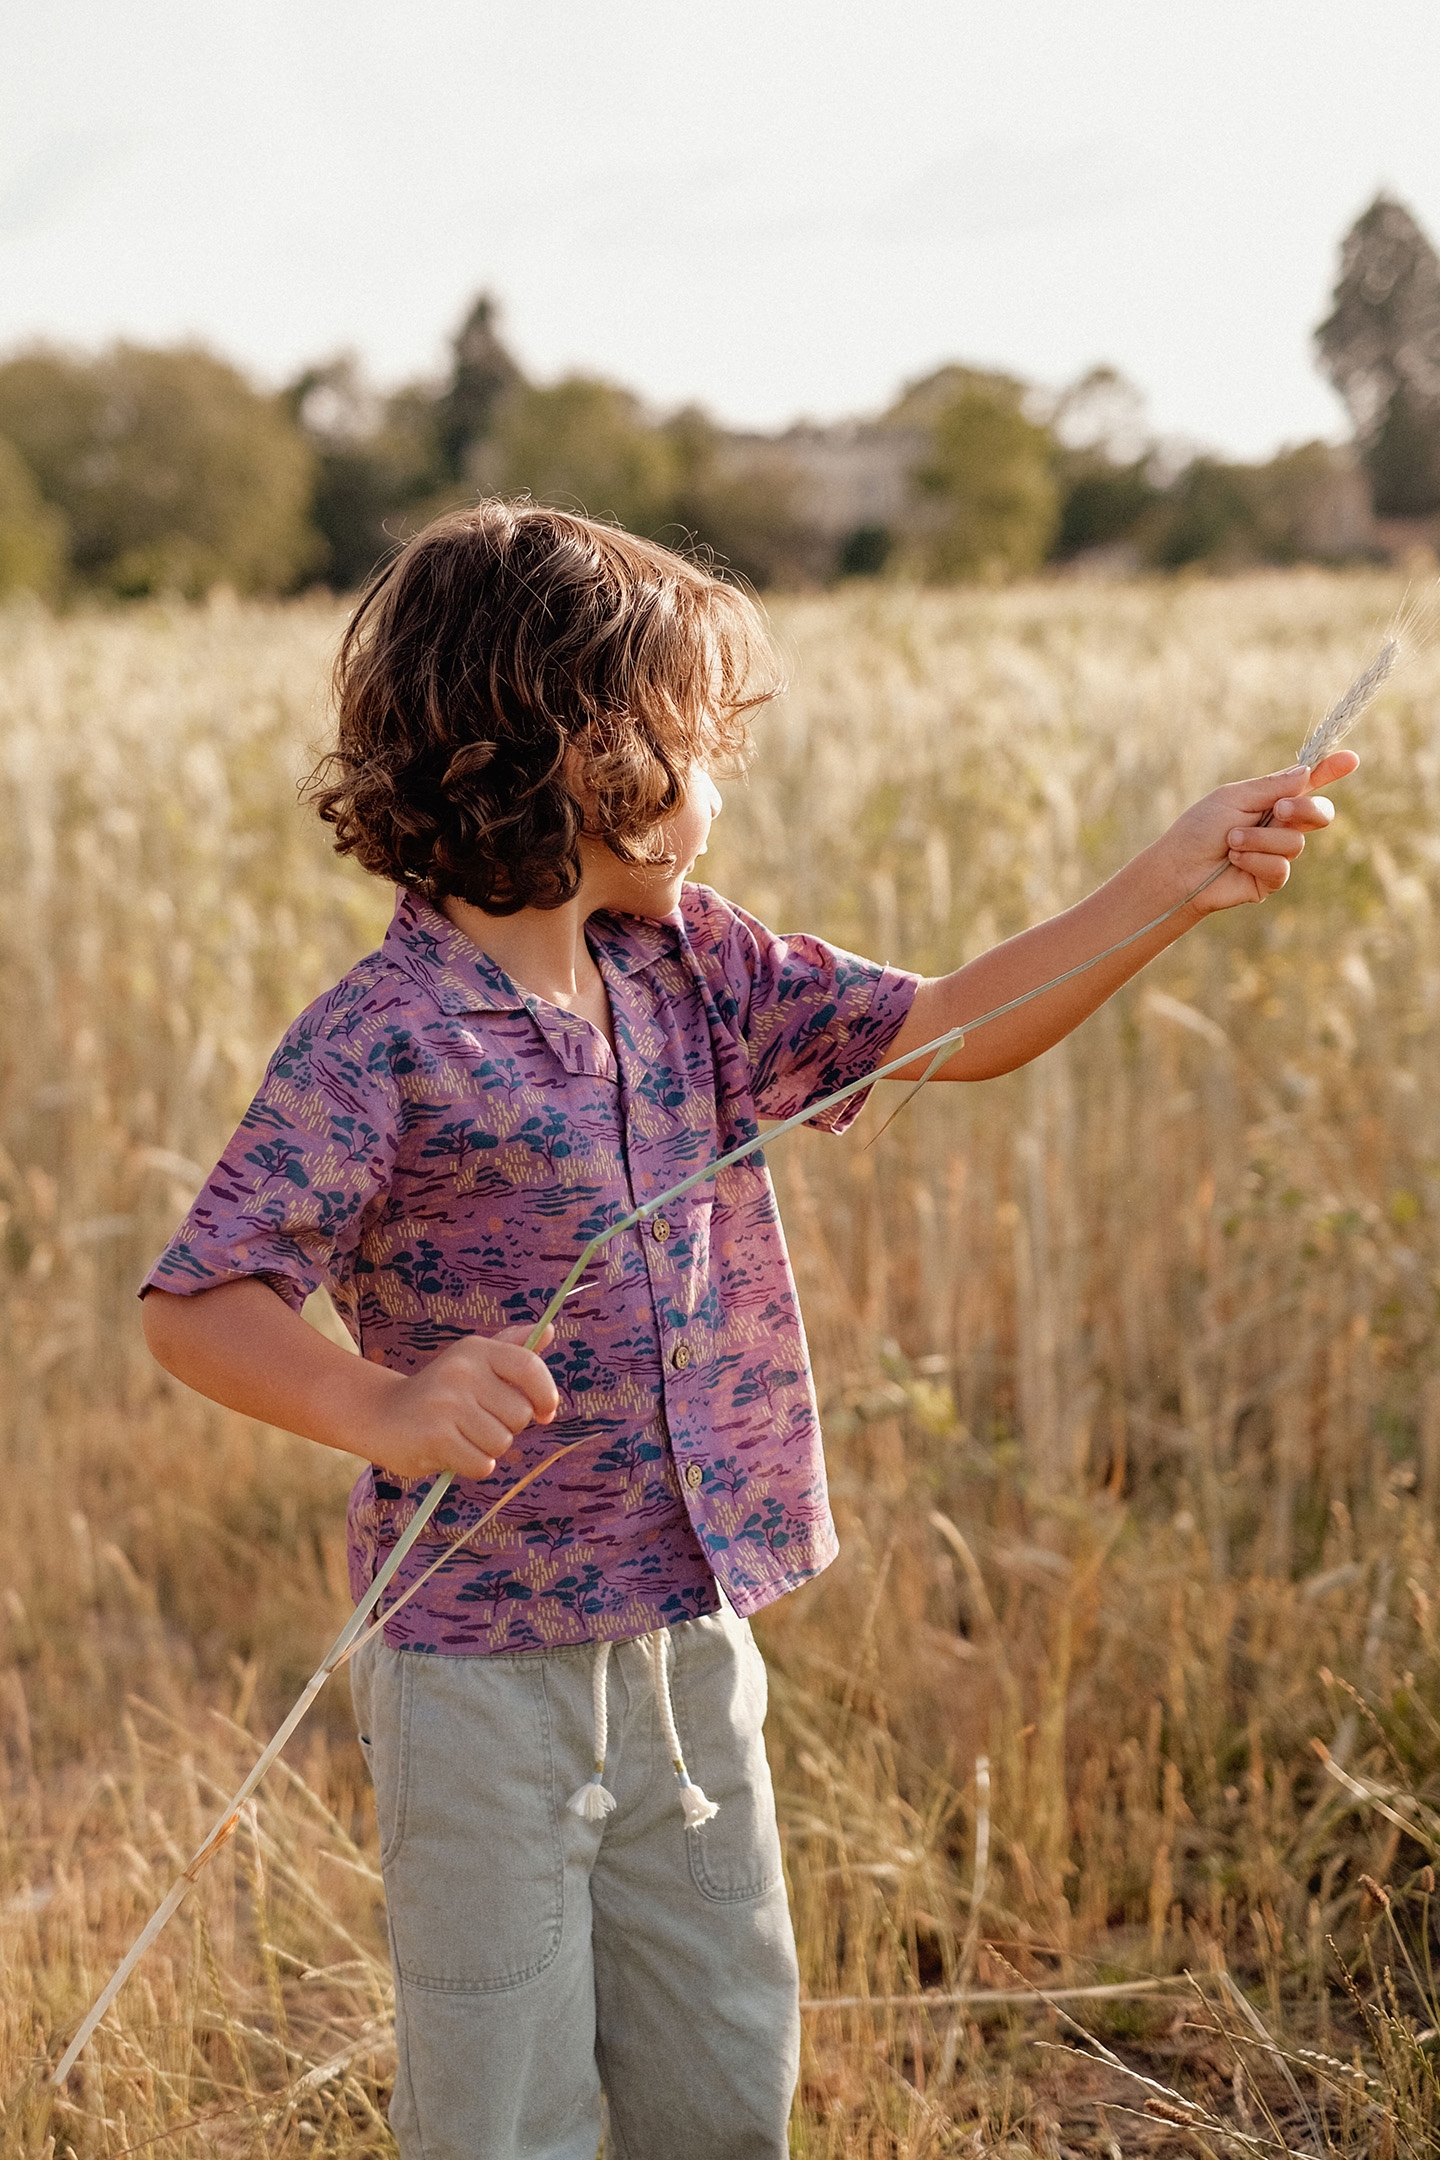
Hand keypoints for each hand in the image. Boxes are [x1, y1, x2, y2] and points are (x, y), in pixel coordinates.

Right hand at [358, 1322, 559, 1481]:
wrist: (381, 1415)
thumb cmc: (438, 1392)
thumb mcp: (472, 1363)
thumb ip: (511, 1349)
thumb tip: (551, 1331)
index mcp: (477, 1350)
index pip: (529, 1367)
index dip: (546, 1394)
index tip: (544, 1412)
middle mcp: (462, 1371)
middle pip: (520, 1415)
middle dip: (506, 1428)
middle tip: (477, 1423)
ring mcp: (448, 1403)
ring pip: (502, 1443)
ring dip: (487, 1449)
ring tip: (461, 1437)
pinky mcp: (436, 1437)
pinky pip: (482, 1464)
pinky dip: (472, 1466)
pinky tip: (451, 1452)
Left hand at [1163, 750, 1359, 915]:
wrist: (1179, 868)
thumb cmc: (1199, 830)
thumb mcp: (1233, 798)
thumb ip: (1271, 787)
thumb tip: (1306, 773)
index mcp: (1271, 800)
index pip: (1307, 784)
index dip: (1330, 771)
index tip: (1351, 759)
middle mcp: (1279, 826)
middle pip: (1319, 813)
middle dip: (1304, 810)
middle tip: (1280, 810)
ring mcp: (1277, 854)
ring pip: (1295, 843)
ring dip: (1260, 839)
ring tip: (1232, 841)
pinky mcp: (1270, 879)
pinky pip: (1280, 867)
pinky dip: (1255, 859)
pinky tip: (1234, 860)